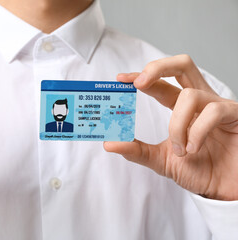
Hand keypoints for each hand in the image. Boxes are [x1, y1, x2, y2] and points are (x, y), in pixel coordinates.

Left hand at [104, 55, 237, 199]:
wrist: (225, 190)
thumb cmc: (200, 171)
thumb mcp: (161, 160)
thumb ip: (137, 151)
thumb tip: (109, 143)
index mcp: (182, 108)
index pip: (160, 84)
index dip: (141, 77)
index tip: (121, 79)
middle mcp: (200, 101)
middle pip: (182, 65)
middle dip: (157, 68)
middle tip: (139, 84)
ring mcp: (219, 105)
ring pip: (190, 95)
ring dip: (177, 124)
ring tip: (180, 148)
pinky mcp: (236, 115)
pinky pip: (213, 112)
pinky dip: (196, 132)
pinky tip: (194, 149)